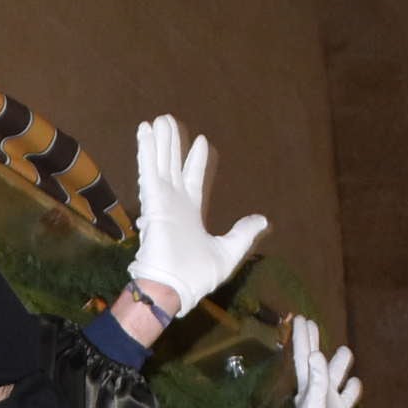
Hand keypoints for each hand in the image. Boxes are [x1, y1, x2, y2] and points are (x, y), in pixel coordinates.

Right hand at [123, 114, 266, 318]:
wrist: (175, 289)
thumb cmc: (196, 277)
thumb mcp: (229, 252)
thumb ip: (243, 233)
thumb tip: (262, 219)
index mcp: (189, 213)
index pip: (192, 178)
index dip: (194, 160)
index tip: (200, 140)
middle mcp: (174, 203)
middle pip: (172, 165)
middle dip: (171, 144)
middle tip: (168, 120)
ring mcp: (162, 201)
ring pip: (160, 163)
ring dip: (158, 141)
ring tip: (157, 119)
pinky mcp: (153, 201)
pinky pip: (149, 170)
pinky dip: (147, 150)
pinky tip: (145, 130)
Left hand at [284, 316, 359, 407]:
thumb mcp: (313, 403)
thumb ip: (316, 379)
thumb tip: (317, 355)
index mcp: (307, 384)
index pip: (304, 355)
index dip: (302, 337)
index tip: (301, 318)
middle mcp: (316, 388)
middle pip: (316, 360)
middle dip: (313, 341)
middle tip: (312, 324)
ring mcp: (327, 399)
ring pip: (334, 376)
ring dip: (338, 364)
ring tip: (344, 351)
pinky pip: (347, 396)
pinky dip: (352, 388)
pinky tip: (355, 383)